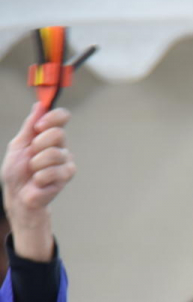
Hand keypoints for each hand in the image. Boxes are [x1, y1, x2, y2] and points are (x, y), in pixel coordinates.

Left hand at [2, 104, 73, 260]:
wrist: (18, 195)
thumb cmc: (17, 171)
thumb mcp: (18, 145)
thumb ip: (29, 126)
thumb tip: (39, 106)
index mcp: (49, 136)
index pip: (61, 117)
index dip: (53, 117)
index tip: (38, 126)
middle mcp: (61, 147)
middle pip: (58, 134)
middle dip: (38, 145)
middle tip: (31, 156)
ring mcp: (66, 162)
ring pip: (55, 154)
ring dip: (36, 164)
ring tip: (33, 172)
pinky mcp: (66, 176)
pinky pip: (54, 171)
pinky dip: (40, 177)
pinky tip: (38, 182)